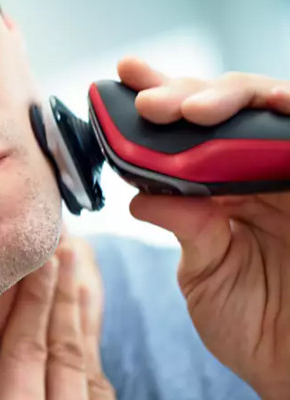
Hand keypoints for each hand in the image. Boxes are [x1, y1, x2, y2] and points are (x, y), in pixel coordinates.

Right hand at [0, 237, 125, 399]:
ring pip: (93, 373)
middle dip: (64, 296)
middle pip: (65, 351)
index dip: (34, 301)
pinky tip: (92, 351)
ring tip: (84, 282)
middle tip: (67, 250)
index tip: (43, 259)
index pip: (26, 350)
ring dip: (86, 325)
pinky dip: (98, 367)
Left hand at [118, 57, 289, 399]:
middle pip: (228, 106)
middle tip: (151, 104)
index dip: (163, 94)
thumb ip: (185, 226)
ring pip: (271, 108)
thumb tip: (142, 192)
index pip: (190, 128)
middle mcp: (260, 170)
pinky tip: (274, 108)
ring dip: (233, 99)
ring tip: (195, 110)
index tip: (125, 74)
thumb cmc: (254, 325)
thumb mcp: (206, 272)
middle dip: (186, 94)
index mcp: (223, 186)